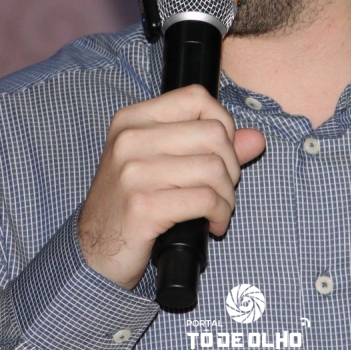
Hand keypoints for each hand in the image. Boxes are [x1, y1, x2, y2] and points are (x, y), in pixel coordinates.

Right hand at [77, 85, 266, 289]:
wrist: (94, 252)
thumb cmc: (132, 204)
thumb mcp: (164, 165)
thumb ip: (211, 147)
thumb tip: (256, 138)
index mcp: (133, 120)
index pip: (196, 97)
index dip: (223, 123)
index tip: (222, 152)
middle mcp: (130, 139)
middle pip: (213, 133)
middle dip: (231, 166)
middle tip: (221, 189)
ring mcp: (133, 172)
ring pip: (214, 168)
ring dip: (227, 196)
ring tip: (217, 209)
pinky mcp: (143, 206)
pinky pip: (206, 200)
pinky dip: (220, 214)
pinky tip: (211, 225)